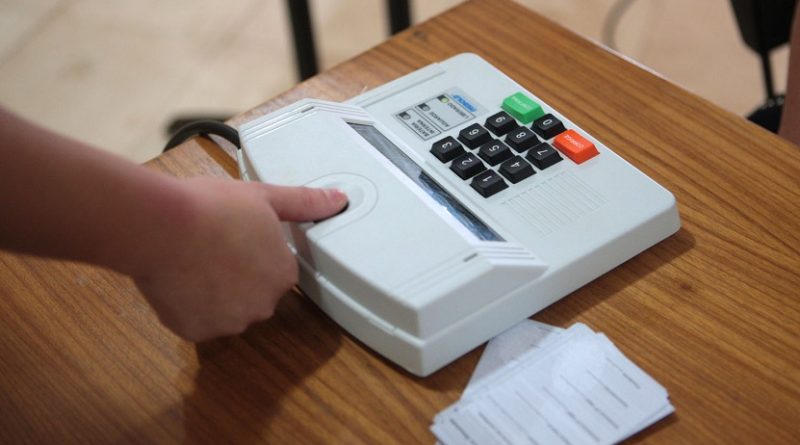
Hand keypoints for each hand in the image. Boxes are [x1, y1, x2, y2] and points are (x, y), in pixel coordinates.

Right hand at [132, 177, 347, 341]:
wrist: (162, 228)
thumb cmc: (212, 209)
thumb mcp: (264, 197)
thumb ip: (304, 203)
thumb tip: (338, 200)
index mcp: (283, 275)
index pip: (276, 270)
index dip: (254, 252)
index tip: (235, 236)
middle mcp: (262, 306)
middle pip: (252, 294)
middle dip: (235, 276)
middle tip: (212, 247)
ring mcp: (228, 323)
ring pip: (223, 310)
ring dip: (212, 293)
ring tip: (192, 260)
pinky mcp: (195, 332)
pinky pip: (195, 321)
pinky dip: (187, 306)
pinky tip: (178, 279)